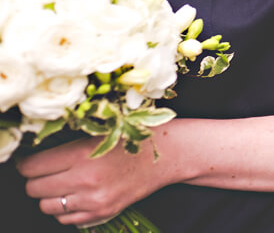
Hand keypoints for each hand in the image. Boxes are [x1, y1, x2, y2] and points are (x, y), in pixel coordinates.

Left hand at [17, 135, 172, 227]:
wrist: (166, 155)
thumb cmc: (133, 137)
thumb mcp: (98, 134)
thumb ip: (66, 146)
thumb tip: (34, 157)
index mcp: (81, 155)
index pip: (32, 167)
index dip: (28, 163)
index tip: (32, 161)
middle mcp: (85, 180)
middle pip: (34, 188)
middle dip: (36, 180)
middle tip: (47, 172)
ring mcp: (93, 200)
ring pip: (47, 206)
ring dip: (50, 196)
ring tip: (63, 184)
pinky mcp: (102, 213)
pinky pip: (65, 220)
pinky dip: (65, 209)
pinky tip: (77, 196)